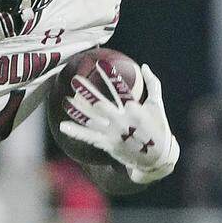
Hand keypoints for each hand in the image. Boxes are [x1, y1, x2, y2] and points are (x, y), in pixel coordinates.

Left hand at [58, 63, 178, 183]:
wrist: (157, 159)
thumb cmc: (158, 128)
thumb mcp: (157, 105)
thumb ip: (153, 84)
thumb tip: (144, 65)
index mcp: (136, 111)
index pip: (121, 90)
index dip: (111, 77)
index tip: (101, 64)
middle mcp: (123, 122)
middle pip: (101, 105)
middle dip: (87, 92)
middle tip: (75, 80)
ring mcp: (114, 135)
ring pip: (91, 121)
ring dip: (77, 111)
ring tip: (65, 100)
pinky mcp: (108, 145)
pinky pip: (89, 138)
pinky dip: (76, 132)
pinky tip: (63, 125)